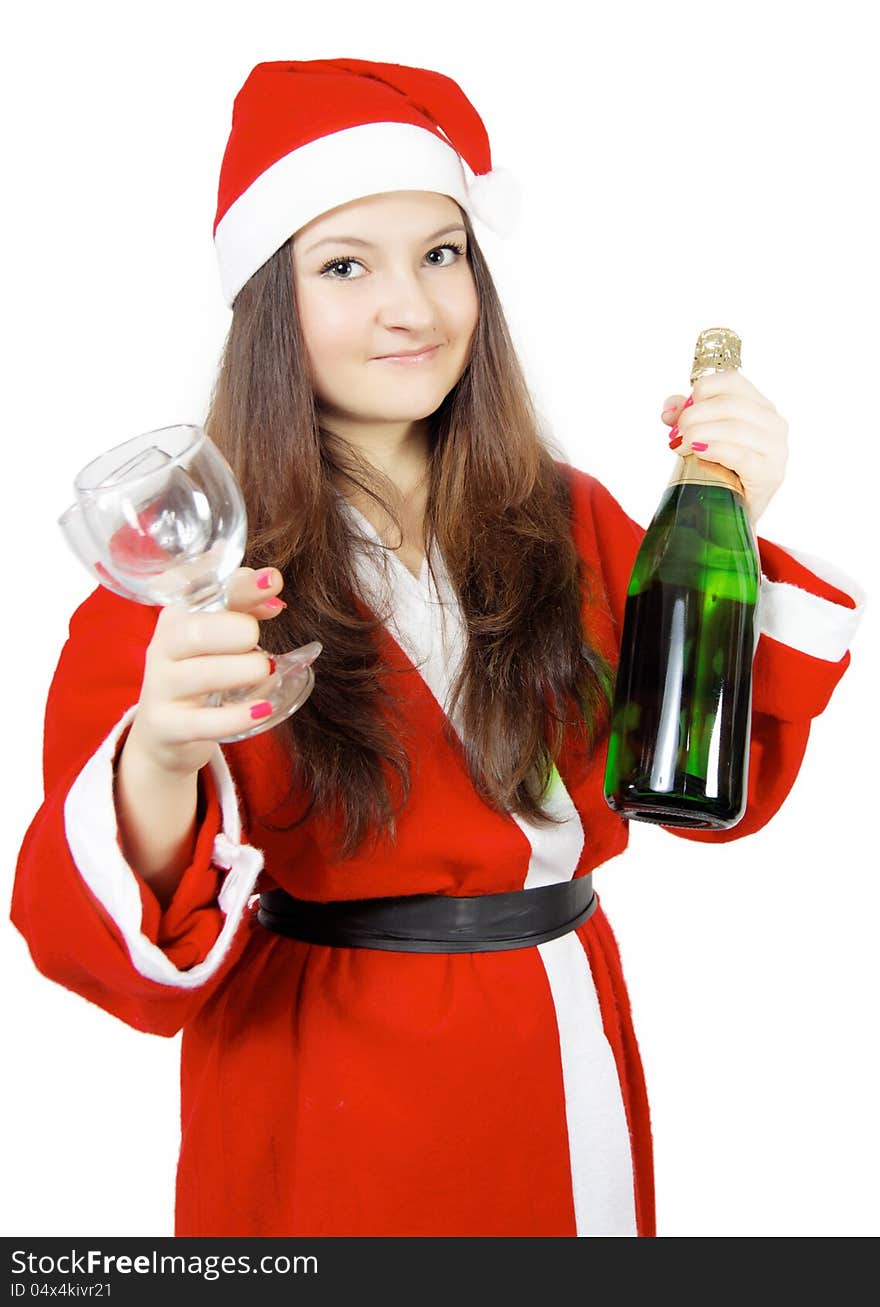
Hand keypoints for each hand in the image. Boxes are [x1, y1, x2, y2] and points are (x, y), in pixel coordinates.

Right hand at [123, 566, 293, 777]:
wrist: (164, 730)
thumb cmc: (198, 672)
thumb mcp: (216, 638)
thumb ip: (245, 610)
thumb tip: (274, 598)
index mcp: (176, 618)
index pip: (205, 594)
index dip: (242, 588)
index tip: (273, 581)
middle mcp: (162, 648)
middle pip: (193, 633)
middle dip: (235, 632)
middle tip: (257, 642)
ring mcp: (161, 688)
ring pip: (200, 674)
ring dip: (242, 671)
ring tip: (265, 671)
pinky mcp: (167, 726)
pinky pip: (202, 722)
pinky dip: (236, 717)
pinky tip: (262, 710)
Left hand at [660, 369, 788, 524]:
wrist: (730, 515)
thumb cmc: (718, 471)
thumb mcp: (701, 437)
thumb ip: (687, 416)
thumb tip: (669, 410)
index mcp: (759, 407)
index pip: (732, 380)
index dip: (701, 390)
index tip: (680, 412)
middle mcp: (773, 424)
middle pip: (730, 404)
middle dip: (694, 416)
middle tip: (676, 434)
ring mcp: (776, 450)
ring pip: (735, 428)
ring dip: (700, 433)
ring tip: (681, 447)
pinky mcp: (769, 475)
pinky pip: (741, 456)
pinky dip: (716, 450)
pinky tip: (699, 453)